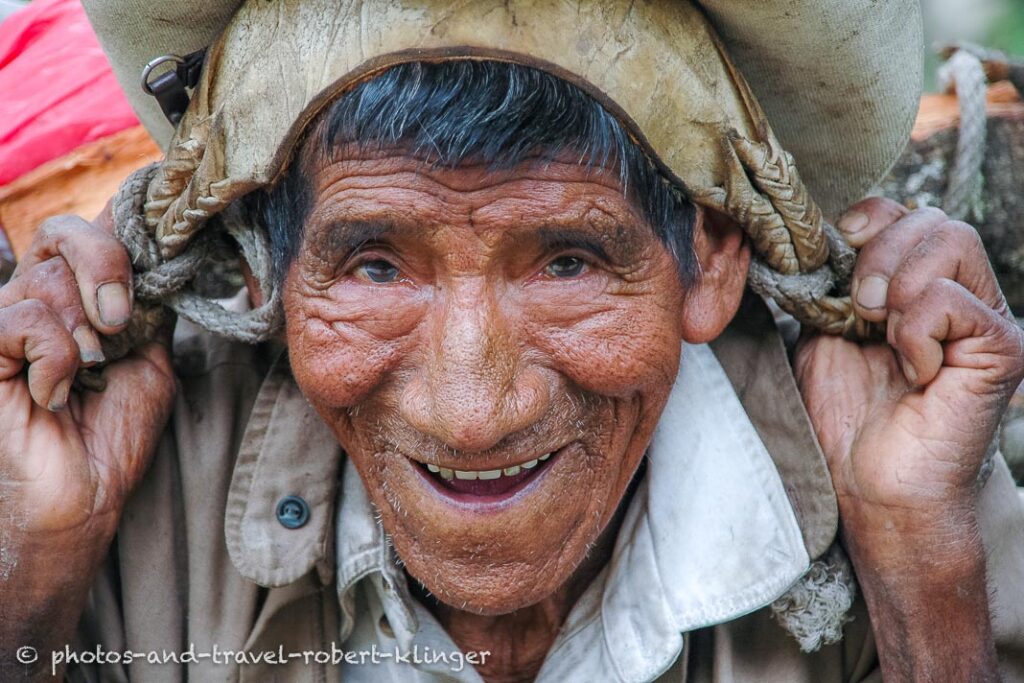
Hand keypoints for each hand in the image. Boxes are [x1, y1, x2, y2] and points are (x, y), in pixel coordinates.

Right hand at [0, 213, 174, 539]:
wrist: (83, 498)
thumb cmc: (112, 435)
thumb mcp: (148, 360)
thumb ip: (149, 306)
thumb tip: (164, 256)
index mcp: (69, 298)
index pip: (85, 229)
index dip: (120, 234)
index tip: (158, 256)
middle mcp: (30, 301)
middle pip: (63, 233)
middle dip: (107, 269)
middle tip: (120, 323)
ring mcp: (0, 325)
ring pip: (47, 278)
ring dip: (86, 331)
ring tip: (88, 375)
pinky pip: (22, 319)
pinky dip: (56, 357)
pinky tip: (54, 394)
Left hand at [796, 198, 1023, 518]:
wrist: (866, 481)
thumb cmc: (845, 413)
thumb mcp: (825, 329)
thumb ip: (836, 280)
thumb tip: (829, 233)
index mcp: (919, 285)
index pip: (908, 213)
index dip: (871, 219)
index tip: (840, 249)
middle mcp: (961, 294)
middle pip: (934, 218)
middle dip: (878, 254)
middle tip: (857, 310)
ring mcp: (987, 319)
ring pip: (952, 241)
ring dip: (897, 286)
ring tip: (882, 337)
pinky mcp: (1003, 349)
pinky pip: (952, 301)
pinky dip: (914, 333)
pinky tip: (914, 372)